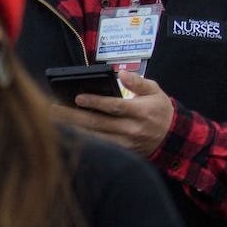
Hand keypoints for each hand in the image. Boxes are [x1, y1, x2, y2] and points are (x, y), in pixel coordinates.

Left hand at [51, 71, 175, 157]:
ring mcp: (126, 143)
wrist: (172, 138)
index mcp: (141, 112)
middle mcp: (132, 129)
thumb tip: (121, 74)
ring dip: (73, 129)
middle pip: (98, 123)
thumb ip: (138, 82)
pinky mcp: (121, 152)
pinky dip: (82, 140)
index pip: (115, 107)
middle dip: (74, 116)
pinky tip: (66, 132)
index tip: (78, 97)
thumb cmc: (159, 110)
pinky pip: (99, 146)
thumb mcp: (155, 91)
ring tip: (54, 120)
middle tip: (54, 109)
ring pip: (95, 137)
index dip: (96, 102)